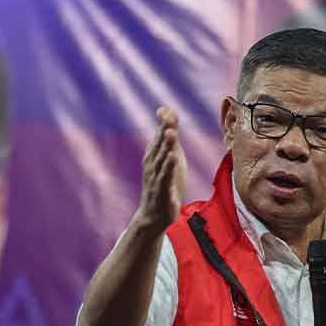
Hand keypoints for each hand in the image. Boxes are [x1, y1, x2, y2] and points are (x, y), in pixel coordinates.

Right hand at [135, 106, 186, 231]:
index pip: (158, 136)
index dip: (163, 124)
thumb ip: (170, 137)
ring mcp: (156, 179)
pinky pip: (165, 179)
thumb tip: (167, 114)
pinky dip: (168, 169)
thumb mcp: (169, 159)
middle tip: (168, 118)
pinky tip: (173, 159)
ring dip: (166, 147)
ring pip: (162, 160)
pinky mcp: (162, 192)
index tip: (165, 110)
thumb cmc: (163, 184)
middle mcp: (152, 165)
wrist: (153, 215)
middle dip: (163, 131)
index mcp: (153, 156)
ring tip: (171, 133)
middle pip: (158, 146)